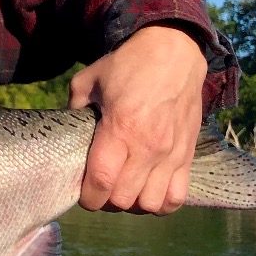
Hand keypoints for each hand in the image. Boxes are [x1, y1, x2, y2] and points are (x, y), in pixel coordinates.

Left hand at [68, 24, 208, 215]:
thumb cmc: (128, 65)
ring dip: (133, 203)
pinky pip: (177, 197)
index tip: (83, 193)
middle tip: (101, 188)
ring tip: (125, 189)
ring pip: (150, 204)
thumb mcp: (89, 79)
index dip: (88, 197)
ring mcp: (171, 153)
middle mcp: (148, 146)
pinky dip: (161, 202)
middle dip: (107, 200)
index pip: (101, 181)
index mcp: (120, 128)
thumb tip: (68, 128)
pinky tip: (149, 190)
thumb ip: (74, 106)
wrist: (174, 51)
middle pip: (124, 199)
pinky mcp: (188, 154)